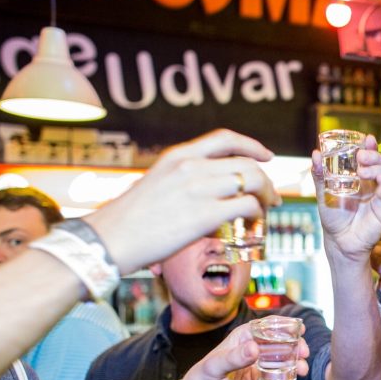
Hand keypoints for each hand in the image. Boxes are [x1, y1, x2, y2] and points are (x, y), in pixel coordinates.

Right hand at [87, 129, 280, 273]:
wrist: (108, 240)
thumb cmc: (128, 221)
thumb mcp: (155, 185)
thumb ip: (181, 181)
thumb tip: (205, 193)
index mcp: (178, 156)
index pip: (225, 139)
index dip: (252, 146)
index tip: (267, 156)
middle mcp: (190, 167)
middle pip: (247, 163)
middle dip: (267, 180)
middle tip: (273, 197)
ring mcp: (198, 189)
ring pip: (253, 181)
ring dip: (267, 196)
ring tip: (267, 211)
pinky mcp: (204, 215)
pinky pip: (247, 206)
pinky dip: (258, 214)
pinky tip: (254, 224)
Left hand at [173, 321, 309, 379]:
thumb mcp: (212, 367)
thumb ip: (233, 358)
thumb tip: (254, 348)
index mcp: (243, 340)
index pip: (265, 327)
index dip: (283, 325)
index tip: (298, 327)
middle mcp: (255, 354)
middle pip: (281, 345)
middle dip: (296, 346)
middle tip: (304, 352)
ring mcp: (261, 372)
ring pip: (285, 366)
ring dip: (296, 366)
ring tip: (302, 370)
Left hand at [311, 134, 380, 261]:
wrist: (340, 242)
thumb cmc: (333, 217)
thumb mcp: (324, 193)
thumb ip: (320, 175)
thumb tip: (315, 154)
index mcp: (361, 177)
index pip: (368, 158)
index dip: (369, 147)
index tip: (366, 138)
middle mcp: (374, 183)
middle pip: (380, 162)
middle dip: (374, 155)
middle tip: (362, 154)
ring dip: (378, 167)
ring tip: (364, 168)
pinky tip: (379, 179)